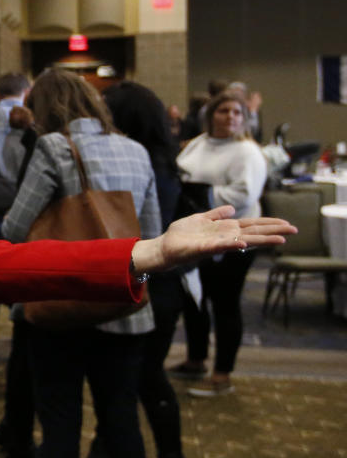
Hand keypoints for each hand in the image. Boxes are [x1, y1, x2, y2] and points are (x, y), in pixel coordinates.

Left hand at [131, 205, 296, 273]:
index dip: (269, 224)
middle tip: (294, 230)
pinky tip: (243, 243)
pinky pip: (220, 246)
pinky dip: (232, 245)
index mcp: (225, 229)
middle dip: (273, 231)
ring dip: (261, 240)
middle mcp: (225, 237)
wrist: (164, 248)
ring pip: (243, 241)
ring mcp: (216, 243)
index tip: (287, 224)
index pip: (252, 225)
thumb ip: (216, 214)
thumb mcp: (200, 219)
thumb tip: (232, 208)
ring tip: (279, 240)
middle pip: (254, 232)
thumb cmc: (181, 235)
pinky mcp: (204, 249)